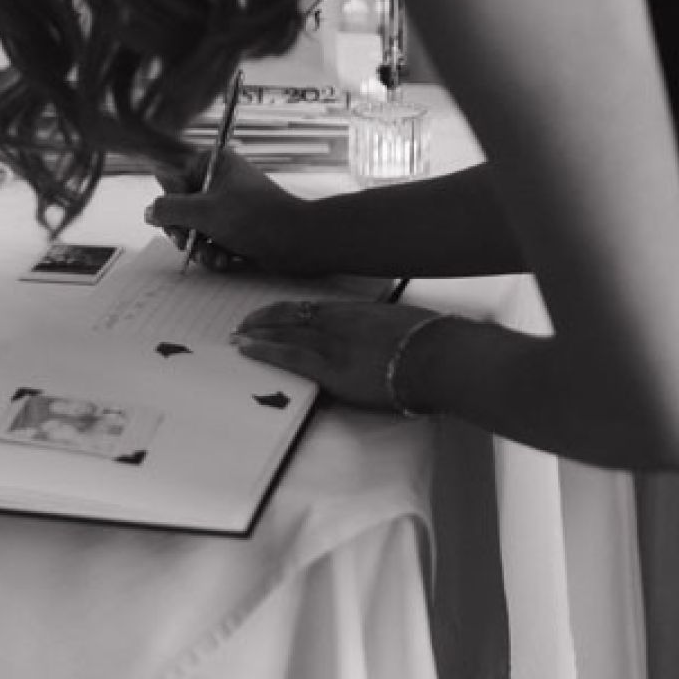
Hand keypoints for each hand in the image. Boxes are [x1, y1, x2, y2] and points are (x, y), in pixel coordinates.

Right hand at [145, 150, 309, 273]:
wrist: (299, 242)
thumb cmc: (256, 219)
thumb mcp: (204, 212)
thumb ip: (169, 210)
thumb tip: (149, 211)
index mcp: (212, 163)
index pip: (171, 179)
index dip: (171, 205)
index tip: (177, 223)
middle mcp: (219, 180)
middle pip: (180, 208)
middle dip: (185, 232)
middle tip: (189, 245)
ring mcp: (229, 205)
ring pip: (195, 229)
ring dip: (200, 248)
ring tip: (214, 258)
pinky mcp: (237, 227)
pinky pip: (213, 240)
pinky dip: (215, 252)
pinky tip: (225, 261)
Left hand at [230, 298, 441, 413]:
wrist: (441, 358)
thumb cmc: (433, 344)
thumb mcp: (402, 327)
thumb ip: (381, 331)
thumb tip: (379, 342)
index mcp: (357, 313)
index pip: (311, 309)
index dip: (285, 312)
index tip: (269, 315)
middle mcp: (340, 323)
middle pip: (292, 317)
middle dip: (263, 321)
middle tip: (242, 325)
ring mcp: (333, 344)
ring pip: (285, 333)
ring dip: (257, 334)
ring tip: (237, 338)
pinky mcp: (332, 369)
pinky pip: (290, 356)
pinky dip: (265, 350)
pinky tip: (247, 349)